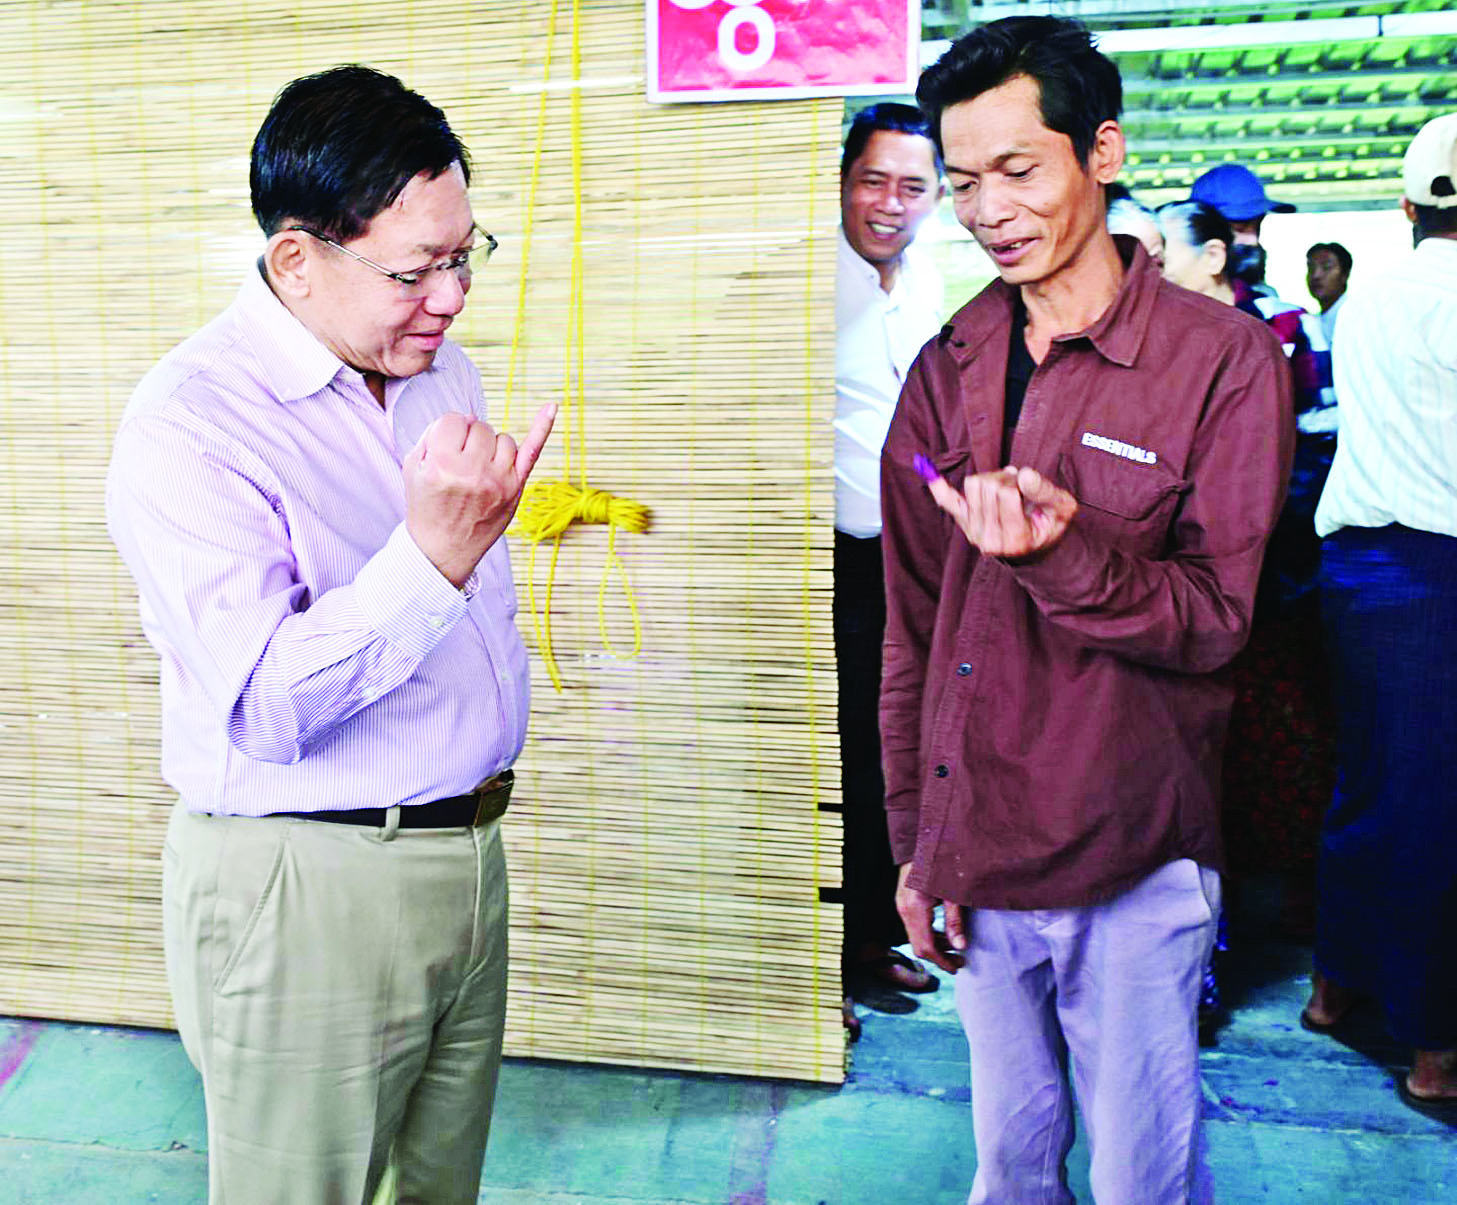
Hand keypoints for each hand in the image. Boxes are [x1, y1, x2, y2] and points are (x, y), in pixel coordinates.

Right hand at [403, 403, 556, 586]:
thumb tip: (470, 416)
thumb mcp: (414, 468)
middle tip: (459, 464)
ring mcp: (498, 481)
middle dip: (469, 440)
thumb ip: (434, 434)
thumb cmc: (427, 505)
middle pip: (481, 427)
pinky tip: (552, 407)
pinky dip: (542, 427)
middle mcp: (474, 471)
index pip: (454, 420)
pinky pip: (532, 451)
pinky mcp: (515, 490)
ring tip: (478, 470)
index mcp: (443, 463)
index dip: (447, 433)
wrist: (442, 549)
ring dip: (491, 448)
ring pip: (503, 439)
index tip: (442, 451)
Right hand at [895, 862, 965, 974]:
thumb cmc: (939, 862)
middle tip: (960, 960)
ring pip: (915, 937)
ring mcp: (901, 906)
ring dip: (935, 946)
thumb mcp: (952, 892)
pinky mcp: (903, 902)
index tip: (958, 967)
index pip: (927, 947)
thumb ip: (955, 921)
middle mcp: (904, 909)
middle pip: (918, 946)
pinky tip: (944, 934)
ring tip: (956, 948)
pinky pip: (914, 926)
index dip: (942, 961)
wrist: (920, 842)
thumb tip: (960, 946)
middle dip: (939, 957)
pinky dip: (929, 934)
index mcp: (915, 908)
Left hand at [926, 464, 1077, 557]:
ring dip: (991, 479)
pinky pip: (947, 501)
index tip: (1029, 486)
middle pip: (987, 486)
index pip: (1006, 492)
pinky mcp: (964, 522)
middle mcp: (989, 540)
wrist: (1036, 545)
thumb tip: (1025, 474)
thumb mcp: (1062, 509)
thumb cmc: (1050, 524)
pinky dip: (938, 486)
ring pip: (973, 484)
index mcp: (1015, 539)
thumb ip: (1046, 492)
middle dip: (1005, 478)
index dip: (1019, 481)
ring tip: (1005, 489)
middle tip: (1018, 487)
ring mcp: (973, 531)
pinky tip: (927, 468)